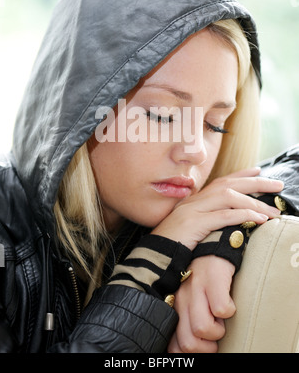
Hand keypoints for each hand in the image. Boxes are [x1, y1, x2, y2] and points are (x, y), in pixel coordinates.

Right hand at [151, 167, 282, 249]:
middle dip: (255, 183)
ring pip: (228, 197)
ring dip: (253, 202)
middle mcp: (194, 201)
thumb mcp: (190, 230)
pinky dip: (243, 216)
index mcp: (193, 201)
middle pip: (228, 184)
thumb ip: (206, 221)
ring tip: (272, 211)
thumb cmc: (172, 247)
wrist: (152, 257)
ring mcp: (193, 210)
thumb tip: (227, 221)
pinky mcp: (193, 223)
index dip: (241, 175)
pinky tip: (258, 219)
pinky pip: (223, 216)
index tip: (258, 171)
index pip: (220, 182)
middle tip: (277, 184)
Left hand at [167, 256, 234, 352]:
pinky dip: (229, 311)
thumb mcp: (189, 300)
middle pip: (187, 342)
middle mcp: (181, 297)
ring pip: (202, 328)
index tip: (201, 346)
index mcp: (174, 306)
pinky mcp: (213, 277)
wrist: (212, 245)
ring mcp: (196, 287)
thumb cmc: (203, 278)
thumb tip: (190, 348)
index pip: (172, 344)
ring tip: (221, 320)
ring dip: (218, 331)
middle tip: (215, 335)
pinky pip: (221, 308)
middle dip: (206, 348)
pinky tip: (229, 303)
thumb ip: (186, 321)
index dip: (189, 352)